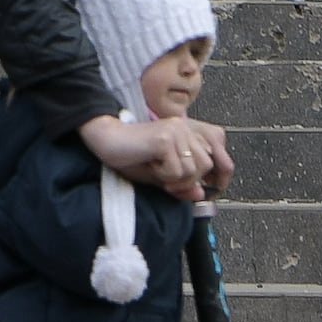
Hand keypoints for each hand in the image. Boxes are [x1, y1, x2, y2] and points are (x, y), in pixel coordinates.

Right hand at [80, 111, 230, 199]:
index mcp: (187, 132)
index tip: (209, 190)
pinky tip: (149, 164)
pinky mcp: (166, 138)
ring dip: (173, 179)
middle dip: (187, 181)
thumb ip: (182, 184)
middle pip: (205, 166)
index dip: (216, 175)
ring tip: (155, 169)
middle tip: (165, 180)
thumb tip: (201, 194)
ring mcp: (176, 131)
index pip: (216, 156)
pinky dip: (163, 175)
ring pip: (192, 170)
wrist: (105, 141)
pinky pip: (176, 170)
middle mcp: (185, 128)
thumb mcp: (160, 176)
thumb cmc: (130, 157)